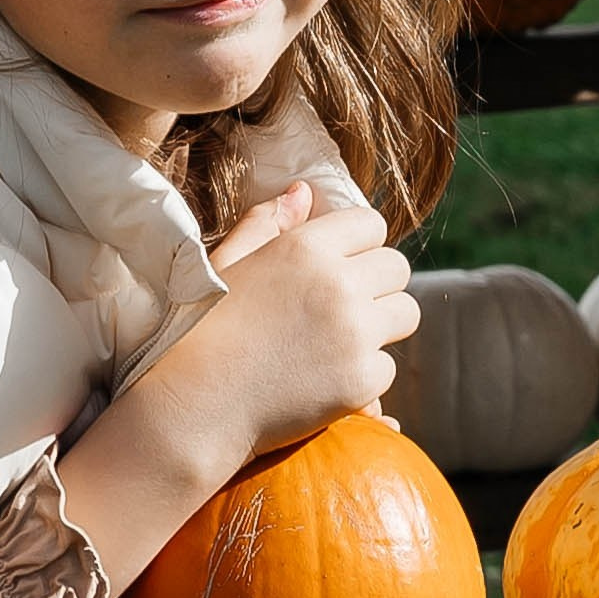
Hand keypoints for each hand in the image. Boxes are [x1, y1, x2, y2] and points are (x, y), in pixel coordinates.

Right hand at [54, 177, 416, 597]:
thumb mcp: (226, 265)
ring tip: (343, 342)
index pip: (371, 224)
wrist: (193, 405)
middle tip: (344, 309)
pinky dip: (364, 375)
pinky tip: (327, 380)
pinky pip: (388, 367)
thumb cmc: (200, 332)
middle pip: (396, 268)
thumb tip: (303, 193)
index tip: (340, 267)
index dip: (358, 245)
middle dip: (376, 285)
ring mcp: (355, 334)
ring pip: (405, 314)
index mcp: (305, 247)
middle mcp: (338, 284)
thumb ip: (266, 223)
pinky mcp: (361, 380)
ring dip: (381, 326)